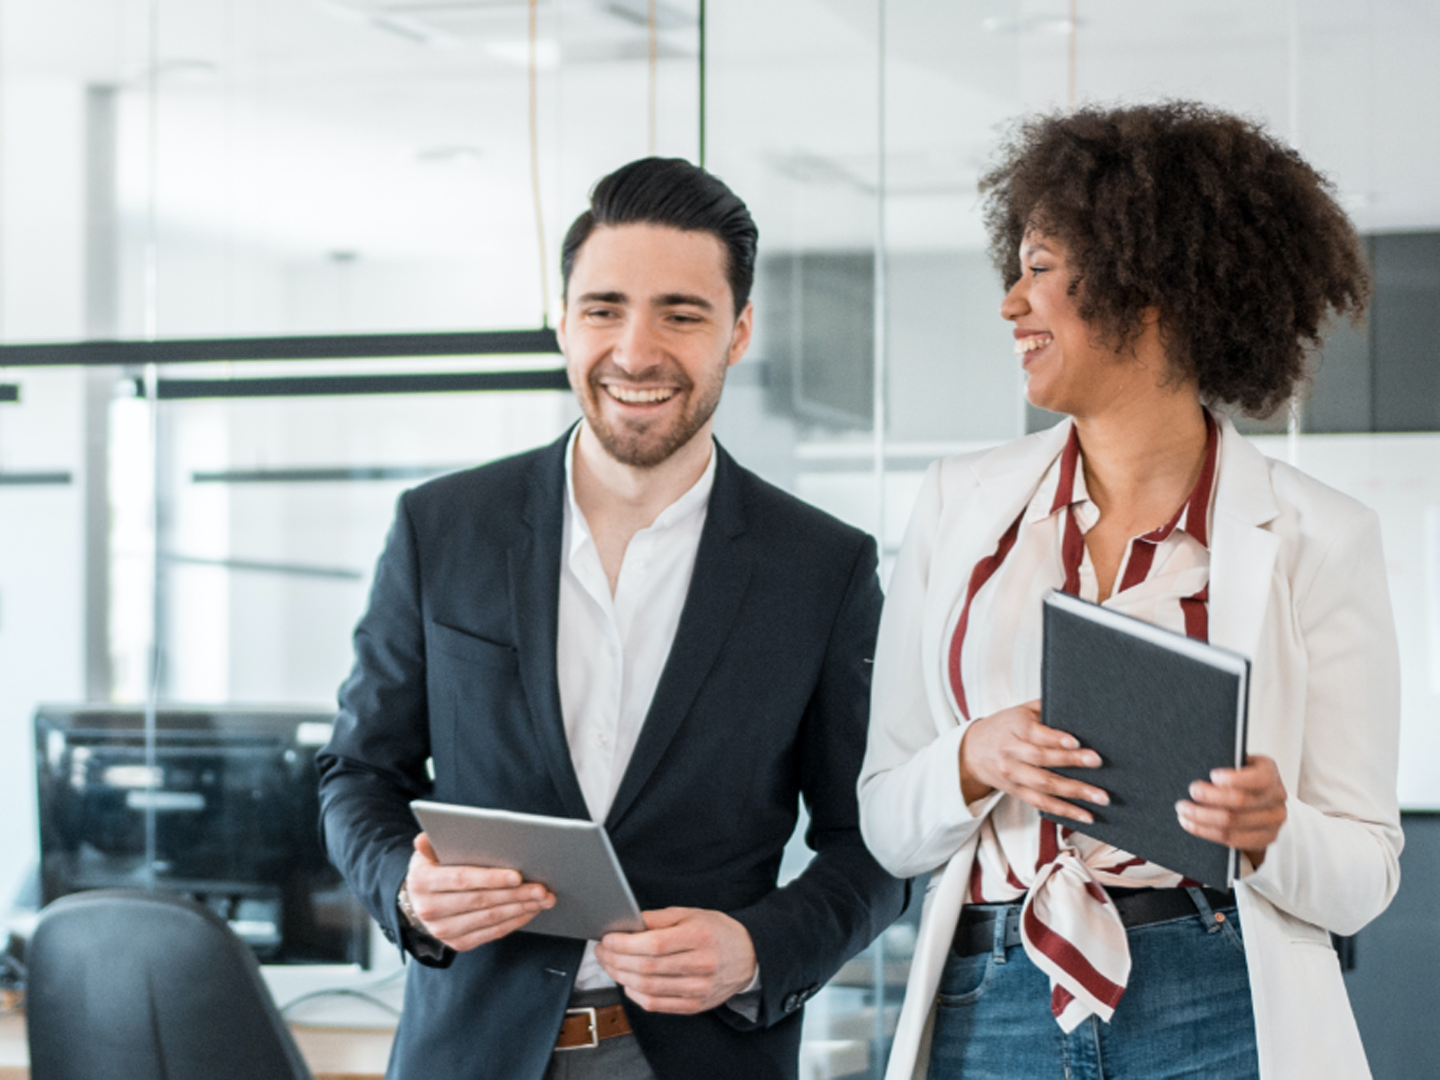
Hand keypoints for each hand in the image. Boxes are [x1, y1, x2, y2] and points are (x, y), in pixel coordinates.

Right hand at [402, 833, 554, 950]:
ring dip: (521, 908)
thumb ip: (430, 844)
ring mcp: (442, 931)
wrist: (420, 901)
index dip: (491, 878)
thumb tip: (424, 837)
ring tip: (543, 898)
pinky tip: (530, 910)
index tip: (518, 875)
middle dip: (516, 894)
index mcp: (421, 882)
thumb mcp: (428, 852)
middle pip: (481, 901)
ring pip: (490, 918)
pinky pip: (492, 933)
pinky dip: (514, 921)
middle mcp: (429, 910)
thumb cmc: (432, 868)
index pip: (462, 880)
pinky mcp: (457, 944)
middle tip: (542, 887)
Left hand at [593, 908, 757, 1013]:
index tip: (607, 938)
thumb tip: (627, 923)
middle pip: (647, 968)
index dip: (625, 943)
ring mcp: (699, 989)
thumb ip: (659, 918)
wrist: (749, 957)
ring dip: (621, 977)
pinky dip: (635, 994)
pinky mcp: (695, 1006)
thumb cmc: (717, 932)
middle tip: (601, 951)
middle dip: (616, 960)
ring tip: (609, 964)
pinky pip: (656, 1005)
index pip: (655, 944)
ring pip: (648, 989)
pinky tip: (627, 982)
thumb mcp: (692, 914)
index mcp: (700, 936)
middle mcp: (701, 965)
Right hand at [958, 700, 1107, 821]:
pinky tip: (1085, 815)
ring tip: (1100, 797)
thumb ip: (1044, 707)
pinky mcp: (1017, 792)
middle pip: (1042, 759)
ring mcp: (1014, 775)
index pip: (1036, 734)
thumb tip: (1075, 706)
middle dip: (1072, 762)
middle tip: (1097, 762)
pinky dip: (1064, 811)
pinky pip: (1042, 803)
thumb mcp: (1020, 711)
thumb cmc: (1004, 727)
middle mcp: (1012, 753)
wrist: (972, 751)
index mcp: (1014, 728)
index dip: (1056, 738)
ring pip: (1044, 785)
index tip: (1076, 741)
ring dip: (1074, 792)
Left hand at [1176, 755, 1286, 868]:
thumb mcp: (1237, 763)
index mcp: (1270, 772)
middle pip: (1240, 802)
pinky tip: (1191, 824)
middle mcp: (1277, 798)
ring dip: (1202, 818)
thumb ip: (1225, 763)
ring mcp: (1274, 821)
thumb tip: (1198, 766)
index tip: (1212, 775)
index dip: (1235, 779)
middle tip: (1190, 792)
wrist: (1259, 798)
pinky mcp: (1265, 838)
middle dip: (1209, 797)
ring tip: (1183, 811)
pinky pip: (1232, 840)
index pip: (1259, 778)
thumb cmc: (1239, 776)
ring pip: (1232, 824)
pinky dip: (1206, 832)